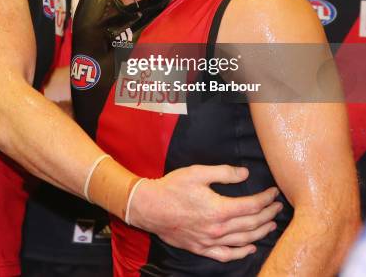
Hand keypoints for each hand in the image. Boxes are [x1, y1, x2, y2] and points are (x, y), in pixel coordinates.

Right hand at [130, 164, 281, 261]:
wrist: (150, 207)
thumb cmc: (173, 187)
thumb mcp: (197, 172)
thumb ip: (223, 173)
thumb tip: (245, 174)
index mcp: (219, 209)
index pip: (251, 206)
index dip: (265, 199)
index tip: (274, 193)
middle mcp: (218, 229)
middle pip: (251, 224)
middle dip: (268, 214)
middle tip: (277, 207)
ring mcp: (210, 241)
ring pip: (243, 240)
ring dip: (260, 232)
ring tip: (271, 225)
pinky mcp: (202, 248)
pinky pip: (226, 255)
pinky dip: (241, 253)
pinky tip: (250, 247)